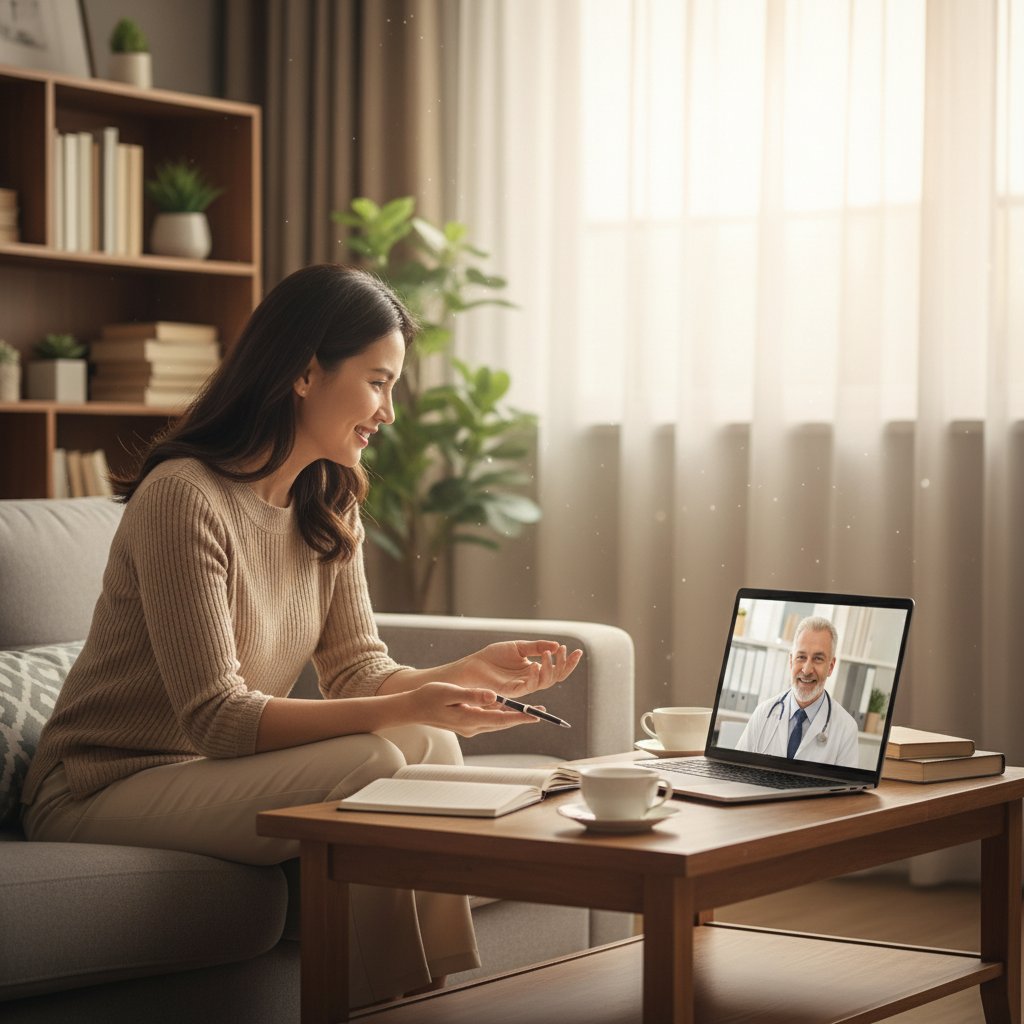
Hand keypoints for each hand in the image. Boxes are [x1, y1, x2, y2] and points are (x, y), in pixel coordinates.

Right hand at [404, 682, 539, 737]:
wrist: (412, 708)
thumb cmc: (429, 697)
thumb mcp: (450, 692)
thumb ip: (473, 695)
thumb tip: (494, 696)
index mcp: (470, 719)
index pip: (501, 719)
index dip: (520, 717)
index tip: (536, 715)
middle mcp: (472, 726)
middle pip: (503, 722)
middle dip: (522, 718)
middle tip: (541, 713)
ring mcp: (469, 726)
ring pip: (497, 722)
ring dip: (513, 716)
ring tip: (530, 710)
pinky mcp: (467, 723)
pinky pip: (489, 719)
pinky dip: (501, 714)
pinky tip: (508, 708)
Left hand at [453, 640, 581, 698]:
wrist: (474, 665)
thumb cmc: (493, 657)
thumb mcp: (519, 647)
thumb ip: (537, 647)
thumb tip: (557, 645)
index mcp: (533, 669)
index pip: (555, 668)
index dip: (567, 662)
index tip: (577, 651)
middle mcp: (531, 679)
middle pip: (555, 677)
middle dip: (564, 666)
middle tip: (567, 652)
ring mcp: (523, 686)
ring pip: (545, 682)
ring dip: (551, 668)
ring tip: (551, 654)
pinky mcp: (513, 691)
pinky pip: (530, 686)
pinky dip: (536, 676)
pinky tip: (537, 664)